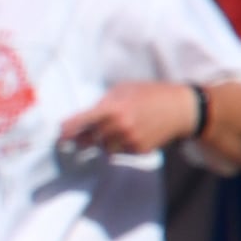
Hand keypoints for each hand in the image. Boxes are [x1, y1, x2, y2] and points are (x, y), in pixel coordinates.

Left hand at [58, 81, 202, 155]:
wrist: (181, 109)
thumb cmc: (150, 94)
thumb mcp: (124, 89)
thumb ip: (103, 102)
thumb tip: (86, 117)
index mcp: (113, 108)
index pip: (83, 121)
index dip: (68, 128)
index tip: (59, 134)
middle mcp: (120, 127)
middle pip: (90, 139)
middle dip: (83, 137)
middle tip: (79, 136)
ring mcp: (130, 140)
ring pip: (104, 147)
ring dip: (103, 141)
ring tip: (117, 128)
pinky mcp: (139, 150)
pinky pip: (120, 151)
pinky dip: (120, 145)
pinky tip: (132, 132)